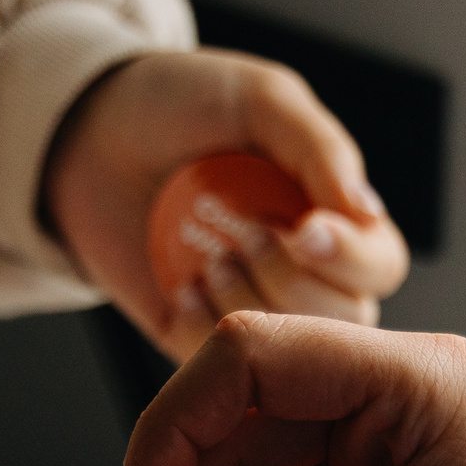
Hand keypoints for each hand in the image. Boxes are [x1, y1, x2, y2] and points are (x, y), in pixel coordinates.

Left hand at [45, 52, 408, 360]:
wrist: (87, 128)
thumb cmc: (180, 103)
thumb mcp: (259, 99)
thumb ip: (319, 149)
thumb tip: (366, 211)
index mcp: (331, 215)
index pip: (379, 263)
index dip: (351, 258)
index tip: (305, 230)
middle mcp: (303, 272)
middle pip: (347, 319)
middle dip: (293, 282)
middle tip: (243, 234)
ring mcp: (250, 308)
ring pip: (289, 352)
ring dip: (250, 305)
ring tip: (210, 257)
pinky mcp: (195, 336)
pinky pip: (221, 365)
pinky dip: (204, 329)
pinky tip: (183, 287)